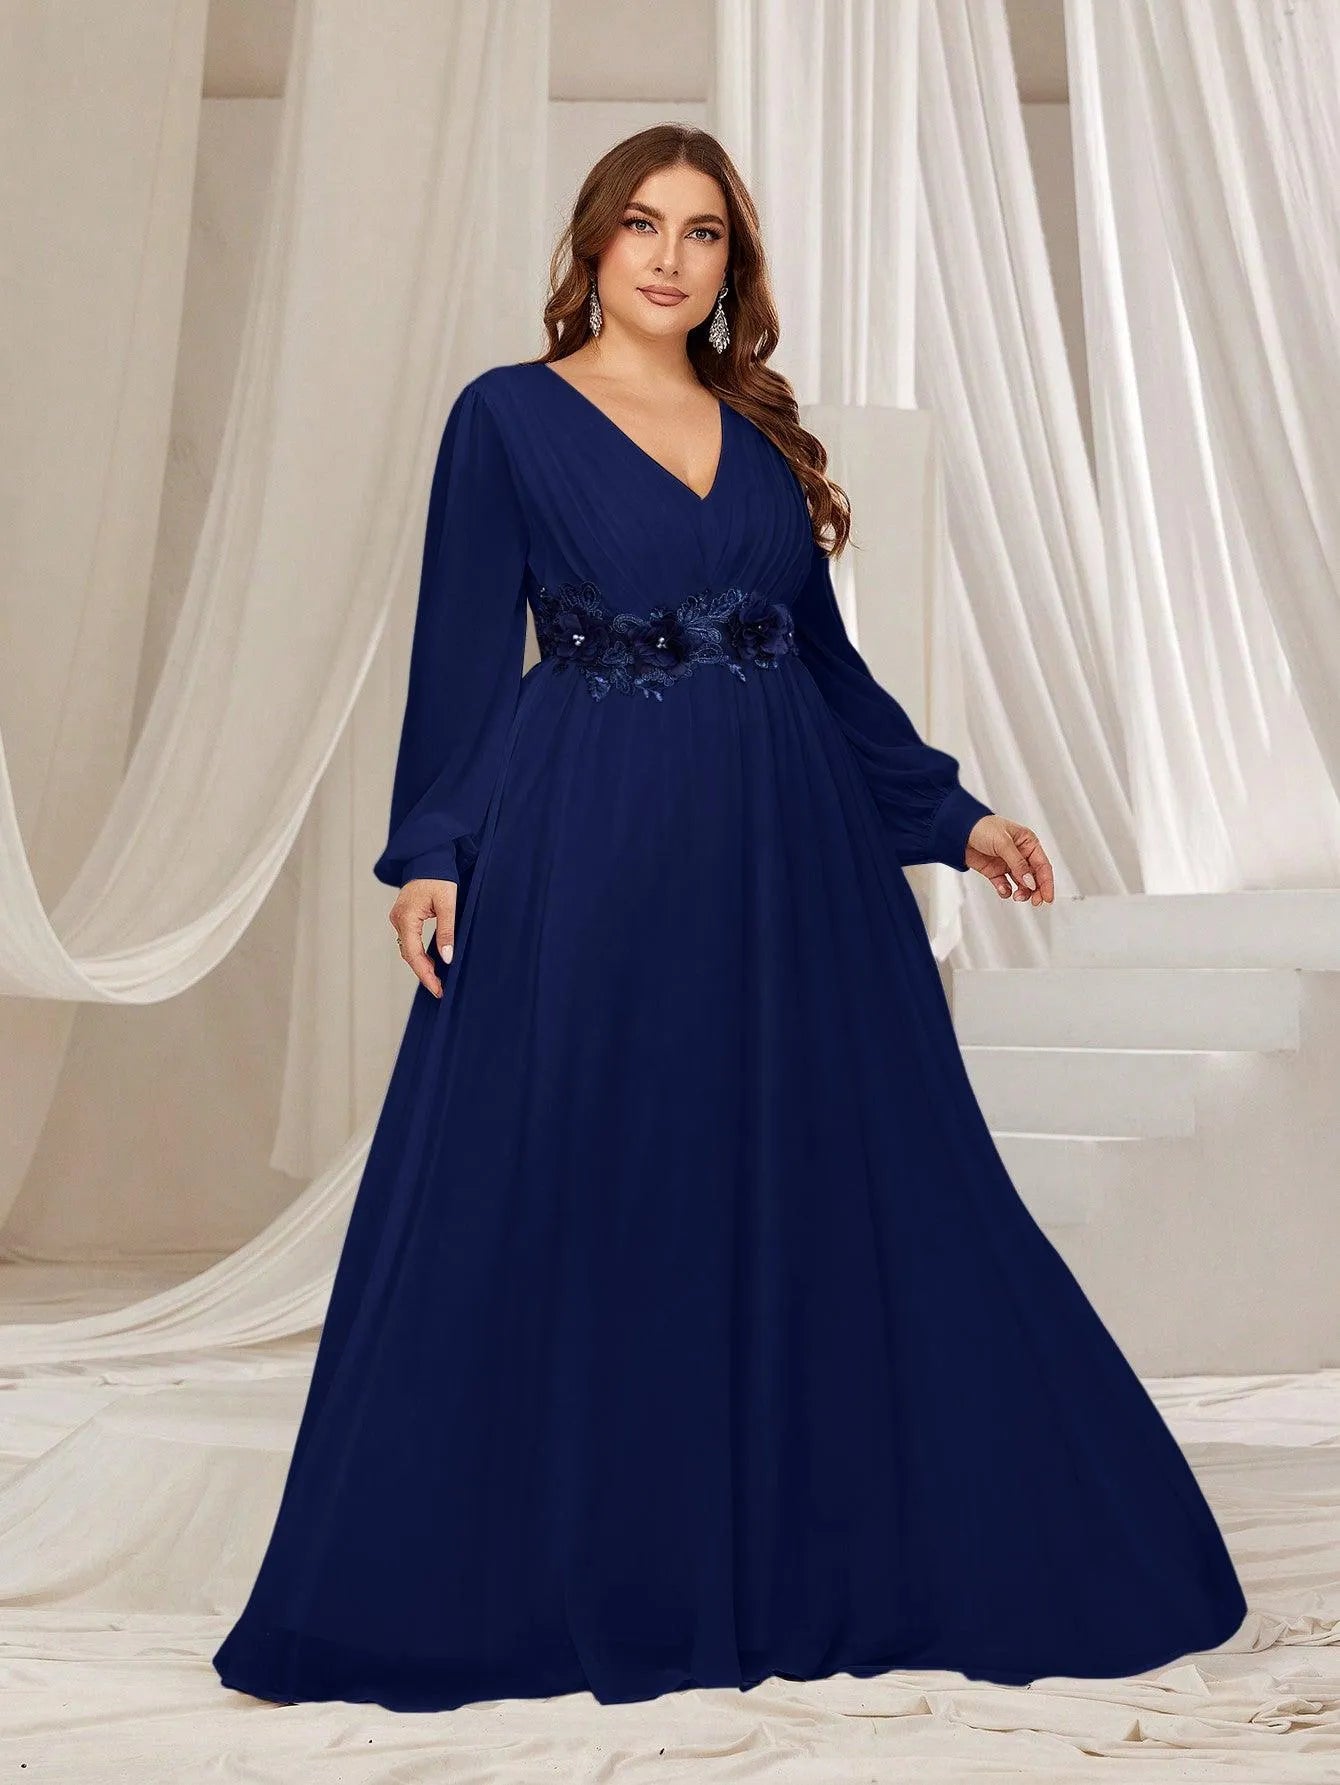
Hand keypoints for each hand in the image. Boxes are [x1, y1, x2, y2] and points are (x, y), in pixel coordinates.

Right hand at [390, 877, 456, 997]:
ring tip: (437, 979)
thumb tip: (447, 958)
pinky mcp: (404, 916)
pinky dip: (419, 953)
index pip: (414, 954)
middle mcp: (398, 920)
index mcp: (406, 918)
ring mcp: (399, 918)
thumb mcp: (447, 904)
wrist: (429, 856)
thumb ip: (446, 931)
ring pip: (408, 948)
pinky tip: (432, 961)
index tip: (438, 989)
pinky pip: (410, 940)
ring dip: (422, 964)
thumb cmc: (439, 876)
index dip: (426, 974)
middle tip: (439, 989)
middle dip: (424, 973)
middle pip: (409, 955)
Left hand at [965, 815, 1053, 906]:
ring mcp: (1008, 864)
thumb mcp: (1003, 842)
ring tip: (1017, 896)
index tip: (1047, 897)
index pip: (1042, 865)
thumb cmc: (982, 827)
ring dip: (1021, 892)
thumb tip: (1029, 881)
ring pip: (1021, 883)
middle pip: (1034, 877)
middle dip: (1036, 890)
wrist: (957, 831)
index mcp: (1027, 842)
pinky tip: (1003, 890)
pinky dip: (1005, 890)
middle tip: (1035, 901)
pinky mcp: (995, 871)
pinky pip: (1005, 885)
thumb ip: (1017, 863)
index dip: (1047, 882)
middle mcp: (1020, 854)